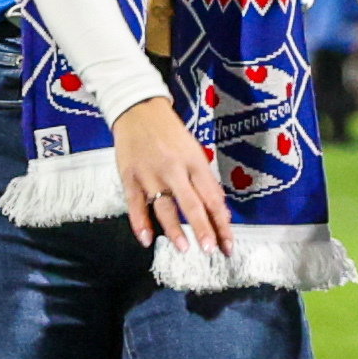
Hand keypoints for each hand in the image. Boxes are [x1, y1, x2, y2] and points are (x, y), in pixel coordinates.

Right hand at [112, 95, 231, 258]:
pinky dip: (139, 223)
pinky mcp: (130, 177)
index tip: (228, 243)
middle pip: (191, 203)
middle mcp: (174, 169)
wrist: (138, 109)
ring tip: (184, 248)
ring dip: (174, 229)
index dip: (221, 222)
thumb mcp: (194, 151)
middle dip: (202, 228)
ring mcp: (150, 174)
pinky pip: (135, 204)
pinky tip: (146, 239)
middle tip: (210, 248)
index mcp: (194, 162)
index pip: (211, 197)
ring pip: (163, 206)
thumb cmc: (169, 133)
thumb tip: (219, 210)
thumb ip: (205, 180)